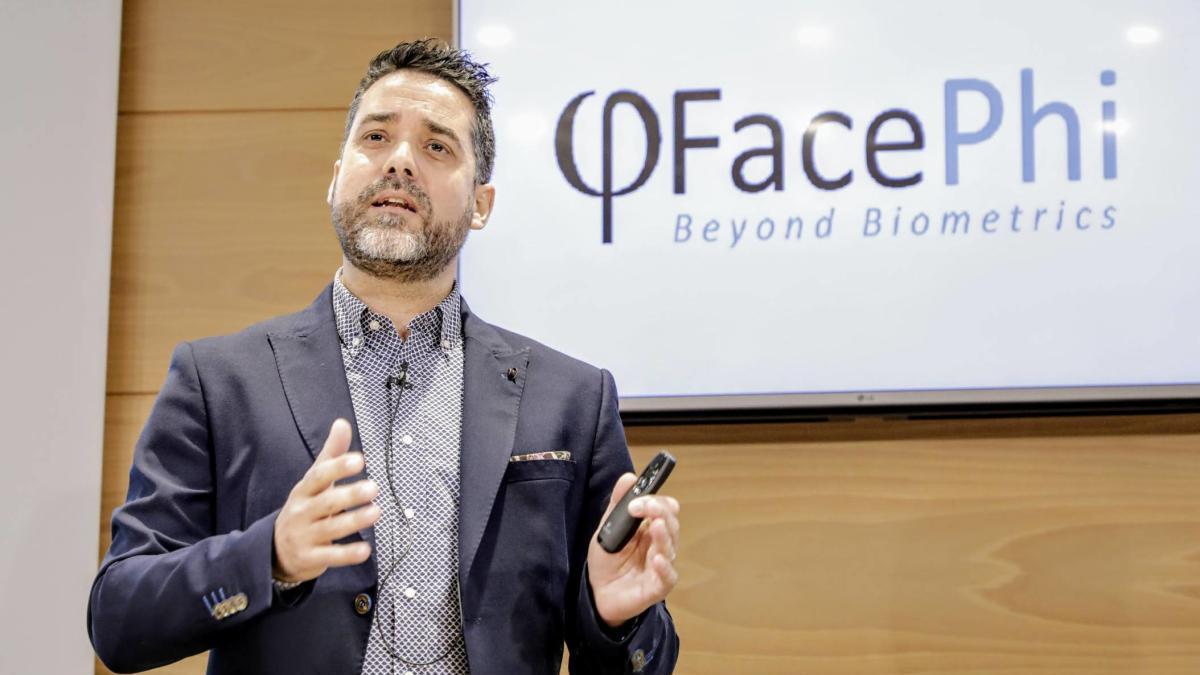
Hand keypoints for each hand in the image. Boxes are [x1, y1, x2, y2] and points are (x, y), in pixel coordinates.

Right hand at [272, 419, 379, 582]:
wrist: (276, 550)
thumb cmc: (304, 508)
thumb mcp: (313, 482)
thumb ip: (331, 455)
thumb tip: (342, 423)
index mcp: (304, 490)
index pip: (319, 476)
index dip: (338, 467)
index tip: (359, 460)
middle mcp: (303, 512)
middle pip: (326, 502)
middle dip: (350, 495)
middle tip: (374, 488)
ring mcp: (306, 536)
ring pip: (331, 529)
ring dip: (354, 521)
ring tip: (376, 512)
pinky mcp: (311, 558)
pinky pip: (331, 557)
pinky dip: (348, 554)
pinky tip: (366, 550)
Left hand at [587, 473, 680, 626]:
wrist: (596, 594)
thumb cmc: (607, 560)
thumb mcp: (608, 528)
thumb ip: (618, 504)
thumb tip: (629, 476)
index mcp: (651, 528)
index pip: (665, 509)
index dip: (656, 501)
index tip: (638, 498)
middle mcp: (660, 545)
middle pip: (671, 525)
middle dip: (660, 513)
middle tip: (644, 507)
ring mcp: (661, 566)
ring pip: (670, 547)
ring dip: (663, 535)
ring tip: (655, 526)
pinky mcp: (657, 587)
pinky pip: (667, 577)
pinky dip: (664, 567)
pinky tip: (658, 558)